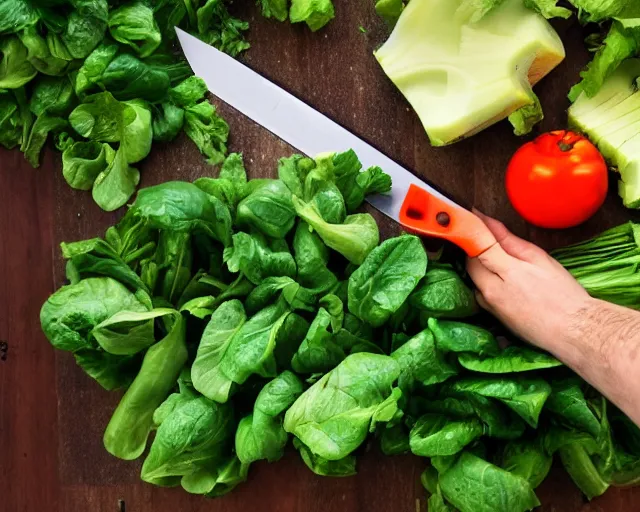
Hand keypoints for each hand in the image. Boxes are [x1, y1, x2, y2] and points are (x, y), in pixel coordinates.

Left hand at [466, 211, 591, 354]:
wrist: (573, 331)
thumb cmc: (562, 293)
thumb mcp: (538, 259)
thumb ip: (508, 240)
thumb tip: (486, 221)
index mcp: (504, 273)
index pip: (476, 245)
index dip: (472, 229)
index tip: (471, 215)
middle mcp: (490, 292)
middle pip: (470, 263)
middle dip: (475, 248)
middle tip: (489, 237)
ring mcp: (489, 307)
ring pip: (473, 279)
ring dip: (479, 267)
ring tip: (500, 260)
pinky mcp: (493, 318)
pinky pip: (480, 294)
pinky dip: (484, 284)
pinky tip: (502, 281)